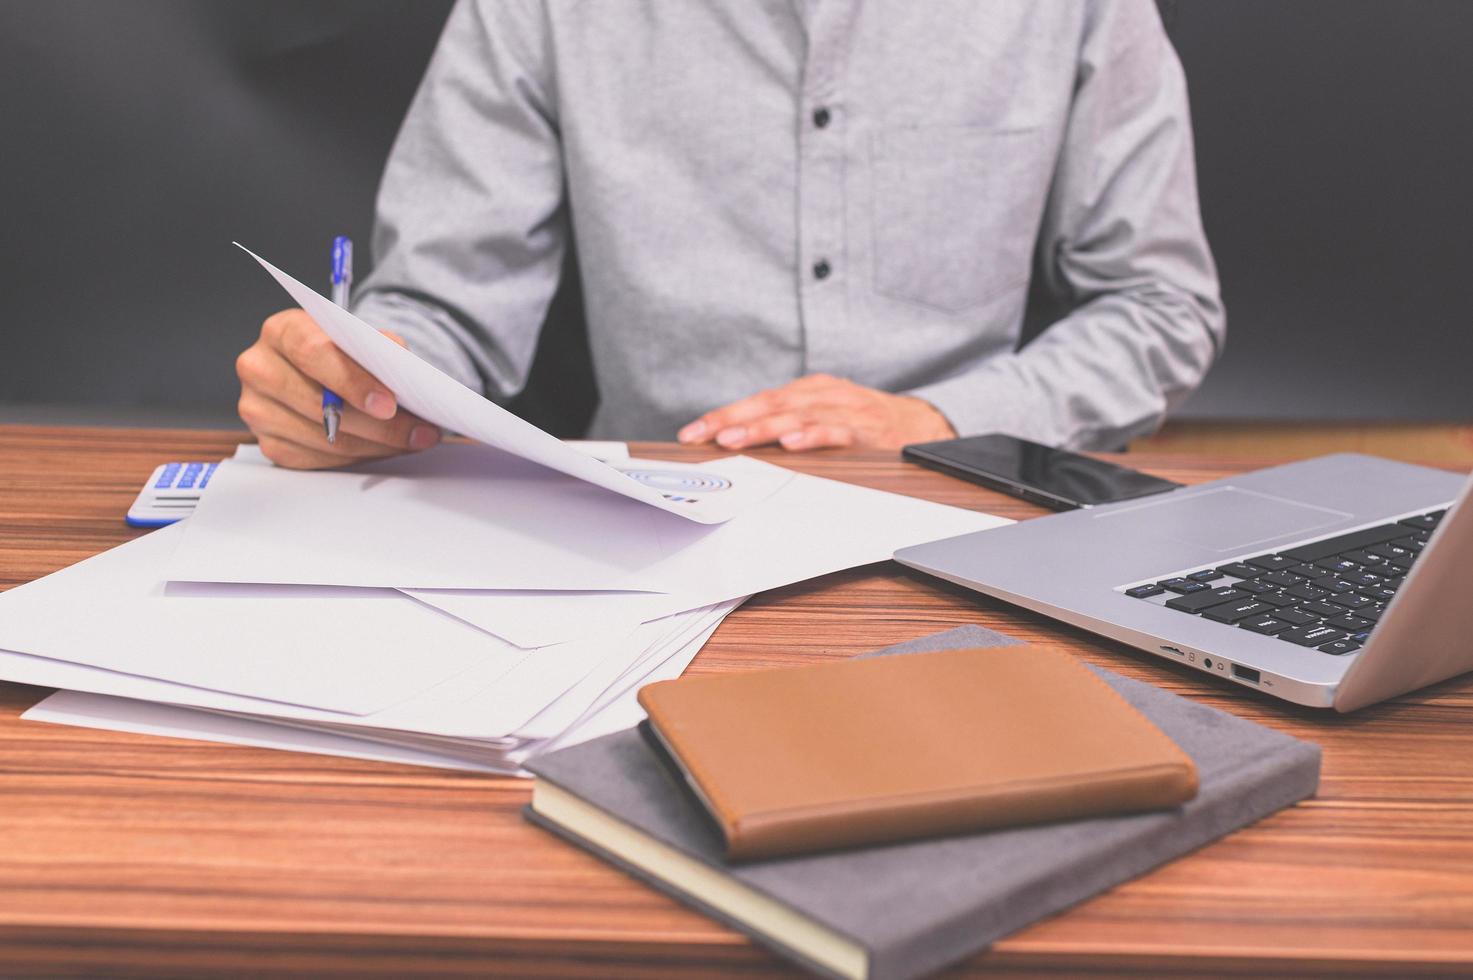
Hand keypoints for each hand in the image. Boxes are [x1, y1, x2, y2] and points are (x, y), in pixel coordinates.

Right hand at [235, 308, 440, 468]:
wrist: (313, 372)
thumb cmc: (338, 353)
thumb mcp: (357, 338)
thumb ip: (379, 347)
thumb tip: (404, 370)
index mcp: (281, 331)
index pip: (313, 353)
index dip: (353, 381)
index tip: (389, 404)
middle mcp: (260, 368)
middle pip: (319, 405)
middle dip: (378, 425)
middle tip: (419, 432)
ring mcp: (258, 408)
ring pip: (324, 439)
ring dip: (376, 445)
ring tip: (412, 440)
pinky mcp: (267, 443)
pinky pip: (318, 459)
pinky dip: (358, 456)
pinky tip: (384, 448)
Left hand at [677, 373, 955, 451]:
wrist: (922, 424)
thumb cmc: (864, 422)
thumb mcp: (823, 414)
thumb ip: (787, 423)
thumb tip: (735, 442)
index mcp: (809, 390)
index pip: (758, 401)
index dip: (724, 415)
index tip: (693, 433)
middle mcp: (824, 395)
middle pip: (771, 405)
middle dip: (733, 420)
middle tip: (705, 436)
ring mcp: (845, 411)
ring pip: (797, 417)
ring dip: (763, 429)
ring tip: (734, 440)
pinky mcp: (867, 431)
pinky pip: (837, 432)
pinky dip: (813, 436)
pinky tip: (792, 443)